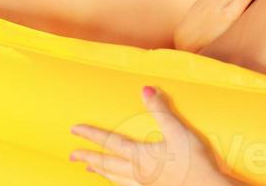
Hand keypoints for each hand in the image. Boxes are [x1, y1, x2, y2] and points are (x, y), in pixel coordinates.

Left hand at [70, 86, 236, 184]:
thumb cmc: (193, 163)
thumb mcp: (177, 131)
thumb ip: (160, 110)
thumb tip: (145, 89)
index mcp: (140, 156)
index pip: (109, 142)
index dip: (91, 134)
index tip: (74, 129)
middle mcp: (137, 173)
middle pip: (106, 163)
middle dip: (88, 157)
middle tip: (72, 155)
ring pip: (115, 179)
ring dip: (100, 172)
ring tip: (89, 170)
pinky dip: (116, 183)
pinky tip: (116, 183)